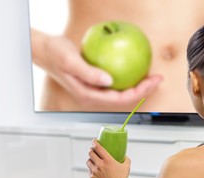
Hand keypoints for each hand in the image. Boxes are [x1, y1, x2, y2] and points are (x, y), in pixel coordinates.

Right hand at [31, 30, 162, 107]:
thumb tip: (109, 81)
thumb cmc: (55, 54)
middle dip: (143, 91)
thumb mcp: (70, 62)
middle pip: (123, 98)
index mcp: (89, 95)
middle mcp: (94, 95)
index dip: (138, 93)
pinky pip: (116, 83)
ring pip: (121, 92)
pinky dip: (128, 77)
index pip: (119, 99)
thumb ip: (89, 73)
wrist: (46, 51)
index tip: (151, 81)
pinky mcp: (96, 82)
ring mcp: (95, 90)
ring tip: (151, 75)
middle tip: (157, 78)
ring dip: (137, 85)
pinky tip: (136, 67)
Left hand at [87, 140, 130, 177]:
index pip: (98, 147)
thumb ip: (126, 159)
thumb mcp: (126, 167)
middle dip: (91, 149)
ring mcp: (94, 171)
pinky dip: (92, 167)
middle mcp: (100, 165)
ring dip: (91, 158)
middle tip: (94, 149)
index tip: (94, 141)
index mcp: (108, 160)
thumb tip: (124, 155)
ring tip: (94, 159)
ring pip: (88, 161)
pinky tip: (95, 168)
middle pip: (90, 152)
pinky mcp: (92, 177)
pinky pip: (89, 169)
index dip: (94, 142)